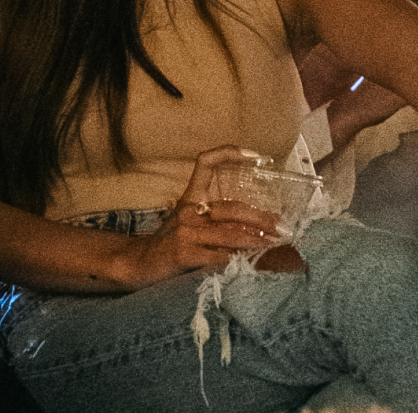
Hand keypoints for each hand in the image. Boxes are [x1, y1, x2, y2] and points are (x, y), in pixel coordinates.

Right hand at [124, 146, 303, 287]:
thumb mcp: (190, 220)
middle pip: (231, 207)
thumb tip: (258, 224)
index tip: (255, 155)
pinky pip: (216, 255)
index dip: (228, 153)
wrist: (136, 264)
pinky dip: (236, 259)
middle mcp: (188, 210)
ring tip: (273, 244)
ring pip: (228, 232)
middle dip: (260, 218)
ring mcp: (184, 230)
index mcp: (191, 196)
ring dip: (254, 239)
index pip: (205, 162)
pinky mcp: (182, 252)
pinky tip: (249, 263)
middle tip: (280, 226)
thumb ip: (217, 218)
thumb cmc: (170, 241)